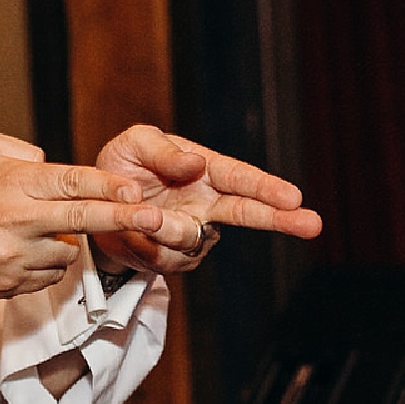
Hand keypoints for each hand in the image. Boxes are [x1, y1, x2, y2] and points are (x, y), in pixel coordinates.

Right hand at [0, 130, 161, 320]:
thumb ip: (19, 150)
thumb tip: (53, 161)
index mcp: (12, 184)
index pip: (71, 181)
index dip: (107, 186)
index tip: (135, 190)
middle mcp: (18, 221)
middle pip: (83, 218)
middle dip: (123, 218)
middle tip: (155, 219)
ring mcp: (17, 257)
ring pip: (68, 250)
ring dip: (63, 241)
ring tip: (29, 231)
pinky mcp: (15, 284)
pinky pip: (50, 273)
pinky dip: (46, 263)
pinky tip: (18, 253)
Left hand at [91, 123, 322, 279]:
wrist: (91, 207)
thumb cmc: (120, 166)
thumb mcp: (135, 144)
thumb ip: (164, 151)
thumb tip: (196, 163)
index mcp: (205, 171)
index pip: (241, 179)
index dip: (267, 188)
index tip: (294, 198)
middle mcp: (206, 203)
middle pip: (248, 212)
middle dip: (280, 219)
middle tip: (312, 224)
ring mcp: (192, 233)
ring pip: (193, 239)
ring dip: (170, 228)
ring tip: (145, 216)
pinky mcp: (173, 259)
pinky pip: (166, 258)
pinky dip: (147, 244)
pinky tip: (135, 232)